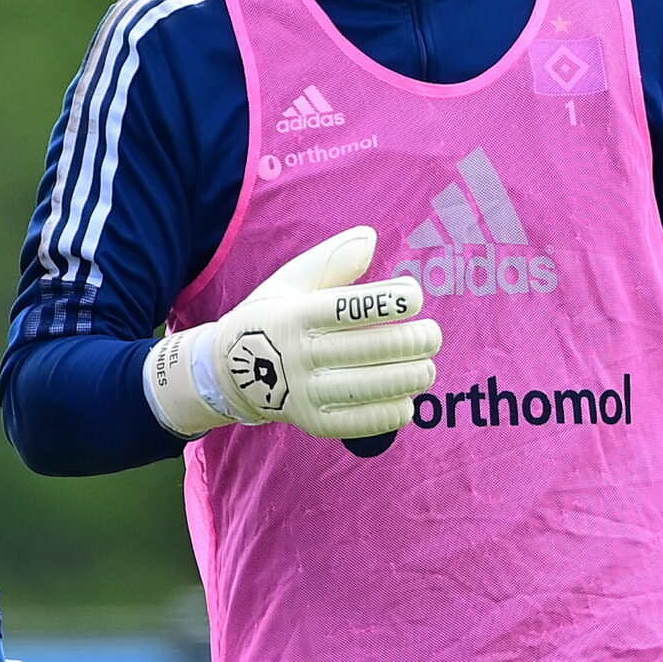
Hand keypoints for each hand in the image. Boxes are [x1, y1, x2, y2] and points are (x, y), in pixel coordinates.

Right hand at [144, 225, 441, 439]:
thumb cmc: (274, 317)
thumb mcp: (291, 281)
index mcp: (292, 315)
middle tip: (432, 335)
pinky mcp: (312, 423)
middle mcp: (296, 355)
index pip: (344, 309)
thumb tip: (371, 238)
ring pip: (366, 387)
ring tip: (427, 367)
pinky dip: (390, 411)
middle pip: (363, 349)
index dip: (384, 302)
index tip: (415, 296)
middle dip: (408, 342)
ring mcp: (303, 393)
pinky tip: (407, 398)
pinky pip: (358, 421)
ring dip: (407, 377)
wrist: (230, 373)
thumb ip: (332, 260)